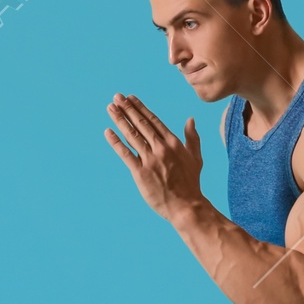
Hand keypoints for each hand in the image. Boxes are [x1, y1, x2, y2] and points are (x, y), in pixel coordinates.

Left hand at [103, 93, 203, 220]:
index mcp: (173, 143)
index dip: (140, 108)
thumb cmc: (191, 183)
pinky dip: (116, 142)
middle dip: (127, 109)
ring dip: (120, 120)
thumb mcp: (195, 158)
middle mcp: (161, 148)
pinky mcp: (141, 173)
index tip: (131, 98)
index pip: (153, 120)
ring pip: (132, 135)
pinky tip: (108, 132)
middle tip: (117, 97)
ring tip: (110, 108)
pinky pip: (125, 154)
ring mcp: (150, 160)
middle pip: (141, 124)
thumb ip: (192, 138)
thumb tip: (190, 120)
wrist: (186, 206)